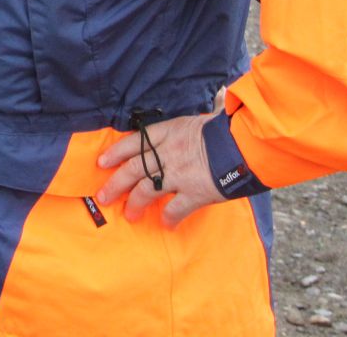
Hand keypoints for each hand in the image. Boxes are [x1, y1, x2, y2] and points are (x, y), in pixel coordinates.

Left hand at [94, 111, 223, 227]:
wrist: (244, 145)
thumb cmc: (222, 131)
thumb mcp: (194, 123)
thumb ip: (179, 132)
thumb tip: (174, 134)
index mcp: (167, 132)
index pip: (134, 142)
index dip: (115, 152)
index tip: (102, 162)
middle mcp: (167, 153)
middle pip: (133, 169)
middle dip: (116, 184)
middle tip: (104, 196)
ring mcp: (179, 174)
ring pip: (146, 190)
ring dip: (135, 203)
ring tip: (129, 214)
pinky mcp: (195, 193)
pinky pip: (175, 209)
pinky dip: (168, 217)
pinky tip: (165, 224)